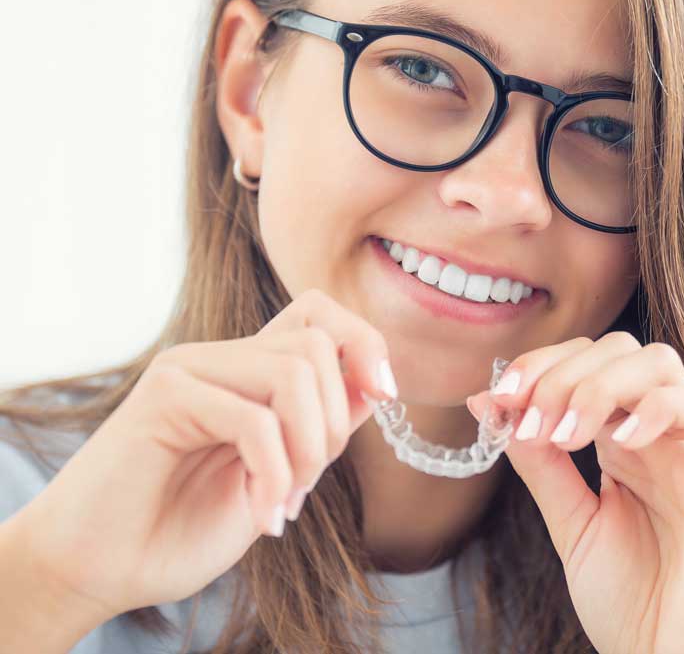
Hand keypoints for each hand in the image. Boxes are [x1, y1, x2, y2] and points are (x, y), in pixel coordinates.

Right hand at [12, 288, 395, 621]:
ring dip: (308, 451)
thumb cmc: (183, 527)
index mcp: (247, 371)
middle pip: (317, 342)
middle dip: (336, 423)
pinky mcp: (163, 396)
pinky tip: (263, 518)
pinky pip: (254, 419)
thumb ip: (319, 428)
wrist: (98, 569)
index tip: (386, 393)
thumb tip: (376, 383)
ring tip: (283, 503)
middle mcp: (220, 358)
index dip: (363, 342)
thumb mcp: (278, 476)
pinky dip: (275, 475)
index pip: (318, 314)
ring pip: (294, 370)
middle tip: (305, 486)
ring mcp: (189, 369)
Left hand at [466, 333, 683, 653]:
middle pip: (620, 349)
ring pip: (660, 362)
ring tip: (565, 436)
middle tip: (531, 419)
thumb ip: (538, 461)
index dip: (542, 365)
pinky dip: (658, 407)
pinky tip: (618, 443)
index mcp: (622, 439)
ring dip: (600, 386)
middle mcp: (659, 433)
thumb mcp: (569, 521)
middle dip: (563, 372)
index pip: (586, 362)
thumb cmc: (631, 601)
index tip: (500, 398)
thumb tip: (487, 401)